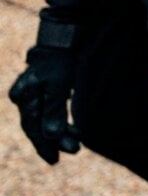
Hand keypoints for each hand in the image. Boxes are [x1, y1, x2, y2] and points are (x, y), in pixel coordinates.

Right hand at [8, 44, 77, 164]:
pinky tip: (71, 130)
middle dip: (55, 140)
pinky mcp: (41, 90)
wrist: (64, 36)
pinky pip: (47, 111)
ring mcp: (31, 93)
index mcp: (24, 95)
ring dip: (59, 132)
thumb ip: (54, 110)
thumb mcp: (59, 84)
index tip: (56, 159)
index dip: (44, 145)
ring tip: (76, 143)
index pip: (32, 127)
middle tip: (74, 151)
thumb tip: (51, 136)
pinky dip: (58, 121)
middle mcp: (23, 95)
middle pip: (37, 125)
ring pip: (43, 119)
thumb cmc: (62, 58)